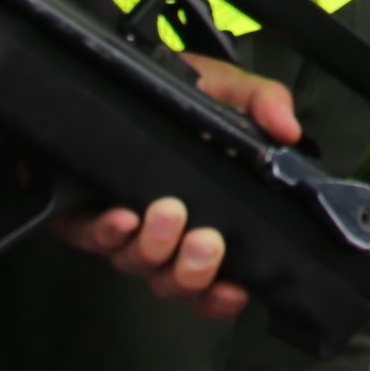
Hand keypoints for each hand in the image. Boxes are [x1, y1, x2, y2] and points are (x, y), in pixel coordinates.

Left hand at [54, 54, 303, 319]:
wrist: (120, 74)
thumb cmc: (179, 92)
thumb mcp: (228, 89)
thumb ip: (264, 103)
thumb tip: (288, 129)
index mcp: (205, 217)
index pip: (216, 280)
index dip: (222, 297)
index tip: (235, 289)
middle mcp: (163, 235)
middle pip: (175, 281)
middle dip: (192, 270)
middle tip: (205, 241)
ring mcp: (123, 230)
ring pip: (137, 264)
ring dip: (155, 246)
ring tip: (167, 213)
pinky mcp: (81, 216)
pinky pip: (92, 237)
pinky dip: (108, 232)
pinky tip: (122, 216)